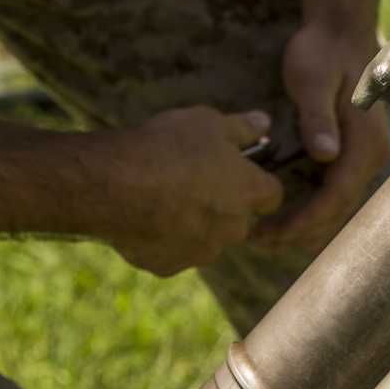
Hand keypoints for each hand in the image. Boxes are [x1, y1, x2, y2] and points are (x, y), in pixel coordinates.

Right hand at [106, 107, 283, 275]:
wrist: (117, 184)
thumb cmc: (169, 148)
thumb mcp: (209, 122)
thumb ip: (242, 127)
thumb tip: (264, 123)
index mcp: (249, 193)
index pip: (272, 195)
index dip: (257, 181)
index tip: (238, 171)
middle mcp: (232, 229)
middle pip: (236, 218)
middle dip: (221, 204)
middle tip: (193, 180)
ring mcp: (200, 252)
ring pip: (205, 238)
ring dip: (193, 223)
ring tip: (163, 197)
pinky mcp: (168, 266)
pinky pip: (172, 251)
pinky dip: (163, 238)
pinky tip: (144, 216)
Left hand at [256, 21, 389, 254]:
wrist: (339, 32)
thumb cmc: (323, 52)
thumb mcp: (312, 79)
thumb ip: (318, 117)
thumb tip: (325, 155)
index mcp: (366, 138)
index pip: (339, 194)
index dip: (308, 219)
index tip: (275, 232)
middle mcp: (373, 152)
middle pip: (340, 206)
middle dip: (303, 229)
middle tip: (261, 241)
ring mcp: (366, 153)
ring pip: (339, 203)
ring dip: (307, 223)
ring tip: (269, 236)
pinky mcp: (354, 151)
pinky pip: (336, 189)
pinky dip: (313, 207)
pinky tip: (288, 215)